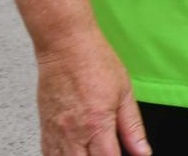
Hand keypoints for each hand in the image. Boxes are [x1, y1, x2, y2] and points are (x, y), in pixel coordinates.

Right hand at [34, 31, 151, 155]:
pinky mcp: (44, 128)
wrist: (64, 44)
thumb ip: (133, 127)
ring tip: (91, 152)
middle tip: (107, 153)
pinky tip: (72, 154)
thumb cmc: (94, 60)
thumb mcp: (124, 92)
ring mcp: (56, 133)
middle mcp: (74, 133)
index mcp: (97, 124)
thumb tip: (143, 151)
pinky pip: (49, 154)